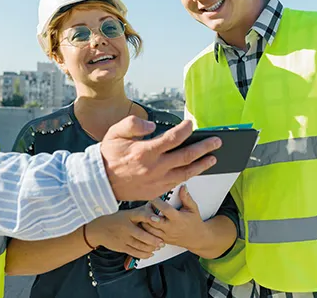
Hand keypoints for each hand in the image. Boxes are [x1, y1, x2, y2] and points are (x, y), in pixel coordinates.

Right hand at [85, 207, 163, 258]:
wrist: (99, 229)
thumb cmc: (116, 220)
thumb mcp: (126, 213)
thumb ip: (139, 214)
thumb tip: (155, 212)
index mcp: (128, 216)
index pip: (140, 215)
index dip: (149, 217)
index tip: (158, 219)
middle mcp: (126, 227)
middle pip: (141, 234)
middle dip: (153, 239)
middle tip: (162, 242)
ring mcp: (123, 238)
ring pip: (139, 245)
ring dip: (150, 248)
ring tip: (158, 247)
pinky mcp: (122, 247)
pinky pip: (134, 252)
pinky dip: (144, 254)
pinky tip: (150, 253)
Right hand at [100, 118, 220, 200]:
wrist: (99, 182)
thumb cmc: (107, 155)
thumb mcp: (115, 132)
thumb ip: (134, 124)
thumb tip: (154, 127)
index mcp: (145, 151)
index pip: (172, 138)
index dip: (185, 129)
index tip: (191, 124)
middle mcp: (154, 167)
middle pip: (186, 156)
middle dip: (204, 147)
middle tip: (217, 142)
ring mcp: (156, 181)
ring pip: (186, 172)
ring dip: (202, 164)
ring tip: (213, 158)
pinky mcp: (156, 191)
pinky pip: (177, 183)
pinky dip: (189, 176)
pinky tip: (195, 170)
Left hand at [142, 185, 207, 251]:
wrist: (196, 238)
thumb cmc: (194, 221)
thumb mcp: (193, 209)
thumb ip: (186, 198)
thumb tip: (183, 186)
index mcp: (178, 219)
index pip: (165, 209)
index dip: (157, 201)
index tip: (153, 195)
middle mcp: (170, 228)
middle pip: (153, 220)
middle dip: (148, 211)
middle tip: (147, 204)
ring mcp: (165, 236)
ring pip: (149, 228)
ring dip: (145, 219)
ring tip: (146, 211)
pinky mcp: (162, 240)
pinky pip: (150, 235)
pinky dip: (146, 227)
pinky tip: (146, 220)